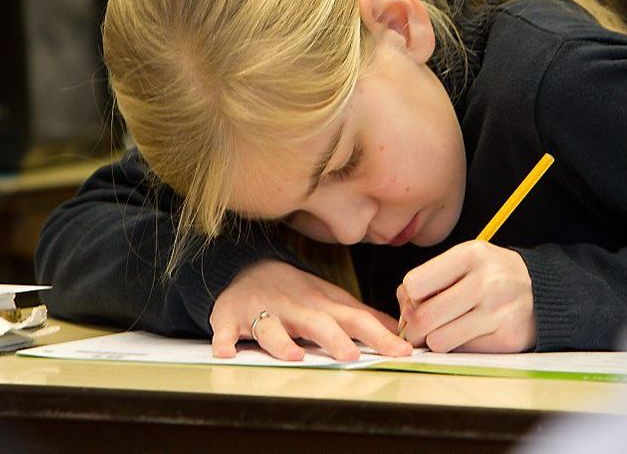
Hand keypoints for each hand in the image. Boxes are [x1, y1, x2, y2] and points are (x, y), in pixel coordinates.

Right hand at [210, 260, 412, 360]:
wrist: (247, 268)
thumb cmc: (297, 292)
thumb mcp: (331, 299)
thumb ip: (363, 317)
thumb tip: (400, 330)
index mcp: (323, 303)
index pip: (356, 318)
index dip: (379, 334)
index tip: (402, 351)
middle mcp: (296, 306)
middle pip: (318, 322)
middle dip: (335, 338)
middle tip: (352, 357)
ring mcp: (263, 310)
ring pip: (273, 326)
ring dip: (282, 342)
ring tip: (294, 357)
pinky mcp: (232, 317)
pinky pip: (226, 329)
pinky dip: (224, 339)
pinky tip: (226, 353)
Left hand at [397, 240, 534, 352]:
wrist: (543, 291)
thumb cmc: (494, 274)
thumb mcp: (466, 260)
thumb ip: (431, 279)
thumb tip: (403, 312)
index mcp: (471, 254)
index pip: (414, 283)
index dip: (410, 297)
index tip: (419, 300)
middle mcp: (486, 282)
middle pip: (423, 317)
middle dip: (415, 327)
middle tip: (422, 326)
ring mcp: (498, 312)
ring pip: (439, 340)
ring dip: (436, 340)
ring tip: (448, 328)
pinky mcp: (506, 339)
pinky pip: (462, 352)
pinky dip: (459, 347)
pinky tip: (470, 333)